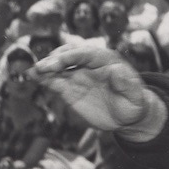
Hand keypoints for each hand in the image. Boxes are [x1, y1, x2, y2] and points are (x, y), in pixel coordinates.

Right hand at [31, 44, 160, 137]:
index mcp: (105, 60)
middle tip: (43, 68)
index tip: (58, 62)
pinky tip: (32, 77)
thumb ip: (127, 84)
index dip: (71, 56)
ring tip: (33, 72)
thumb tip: (116, 70)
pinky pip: (54, 80)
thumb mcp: (135, 96)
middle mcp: (88, 64)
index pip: (85, 53)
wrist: (126, 115)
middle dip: (55, 60)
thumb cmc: (133, 103)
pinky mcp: (69, 87)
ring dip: (45, 67)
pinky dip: (43, 78)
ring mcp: (77, 74)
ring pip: (58, 66)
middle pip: (69, 55)